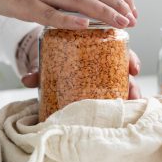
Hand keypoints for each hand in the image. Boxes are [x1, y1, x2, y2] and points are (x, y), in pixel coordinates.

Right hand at [0, 0, 136, 28]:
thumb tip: (82, 7)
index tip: (133, 8)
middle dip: (118, 4)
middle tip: (133, 19)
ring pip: (78, 0)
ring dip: (102, 11)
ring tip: (120, 22)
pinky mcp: (26, 5)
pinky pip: (50, 13)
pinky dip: (69, 20)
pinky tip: (84, 26)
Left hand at [21, 49, 141, 99]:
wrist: (40, 59)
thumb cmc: (51, 54)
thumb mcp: (45, 58)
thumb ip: (38, 70)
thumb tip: (27, 80)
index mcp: (95, 48)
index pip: (119, 51)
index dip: (130, 59)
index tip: (134, 69)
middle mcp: (103, 63)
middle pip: (124, 71)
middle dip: (132, 83)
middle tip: (133, 93)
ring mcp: (101, 78)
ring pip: (120, 85)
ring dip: (128, 96)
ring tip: (129, 107)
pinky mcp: (95, 90)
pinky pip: (109, 96)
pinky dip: (115, 103)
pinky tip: (120, 113)